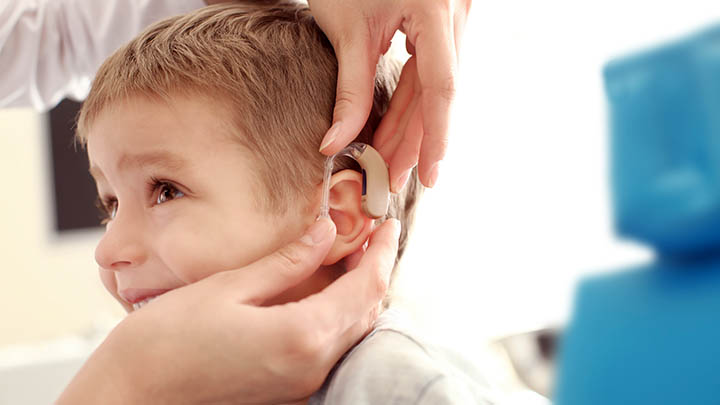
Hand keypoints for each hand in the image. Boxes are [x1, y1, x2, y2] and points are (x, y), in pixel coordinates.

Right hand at [57, 218, 400, 403]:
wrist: (130, 398)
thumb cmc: (165, 342)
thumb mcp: (227, 288)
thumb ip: (286, 262)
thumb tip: (325, 233)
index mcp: (301, 336)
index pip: (366, 289)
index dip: (382, 253)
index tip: (388, 225)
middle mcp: (311, 366)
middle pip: (367, 313)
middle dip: (376, 271)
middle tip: (372, 236)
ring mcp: (301, 384)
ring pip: (352, 333)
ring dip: (361, 294)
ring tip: (352, 257)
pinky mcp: (287, 391)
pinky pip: (331, 349)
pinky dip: (340, 317)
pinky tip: (326, 293)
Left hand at [311, 0, 471, 191]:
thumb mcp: (346, 32)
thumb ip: (349, 92)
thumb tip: (335, 145)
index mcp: (435, 11)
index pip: (442, 87)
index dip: (435, 137)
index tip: (428, 176)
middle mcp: (453, 14)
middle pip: (437, 92)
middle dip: (414, 138)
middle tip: (394, 178)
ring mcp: (450, 18)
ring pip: (432, 86)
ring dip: (411, 125)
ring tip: (390, 161)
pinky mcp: (436, 24)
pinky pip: (427, 71)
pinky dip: (410, 101)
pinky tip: (397, 129)